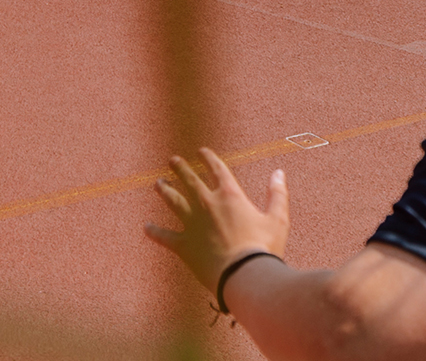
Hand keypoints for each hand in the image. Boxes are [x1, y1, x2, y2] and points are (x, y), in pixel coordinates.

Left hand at [146, 148, 290, 289]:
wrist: (243, 275)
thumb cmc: (264, 248)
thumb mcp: (277, 219)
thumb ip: (278, 194)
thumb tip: (279, 172)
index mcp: (231, 195)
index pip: (217, 169)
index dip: (209, 159)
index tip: (201, 151)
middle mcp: (208, 204)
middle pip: (190, 180)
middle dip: (180, 168)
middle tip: (172, 160)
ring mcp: (192, 224)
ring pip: (173, 201)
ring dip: (165, 191)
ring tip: (158, 184)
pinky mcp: (183, 245)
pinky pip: (164, 236)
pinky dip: (154, 231)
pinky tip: (146, 227)